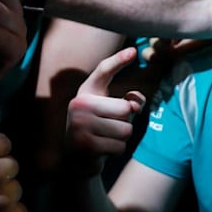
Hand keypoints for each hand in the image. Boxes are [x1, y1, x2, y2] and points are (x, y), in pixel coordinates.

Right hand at [64, 47, 145, 174]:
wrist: (76, 161)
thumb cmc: (100, 131)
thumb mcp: (113, 113)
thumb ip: (128, 103)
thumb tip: (135, 103)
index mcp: (86, 92)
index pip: (103, 72)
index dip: (119, 60)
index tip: (133, 51)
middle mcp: (79, 104)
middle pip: (125, 109)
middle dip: (126, 122)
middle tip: (110, 128)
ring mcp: (79, 124)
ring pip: (125, 130)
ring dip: (121, 138)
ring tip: (105, 139)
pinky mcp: (84, 144)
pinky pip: (119, 146)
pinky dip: (116, 150)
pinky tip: (102, 150)